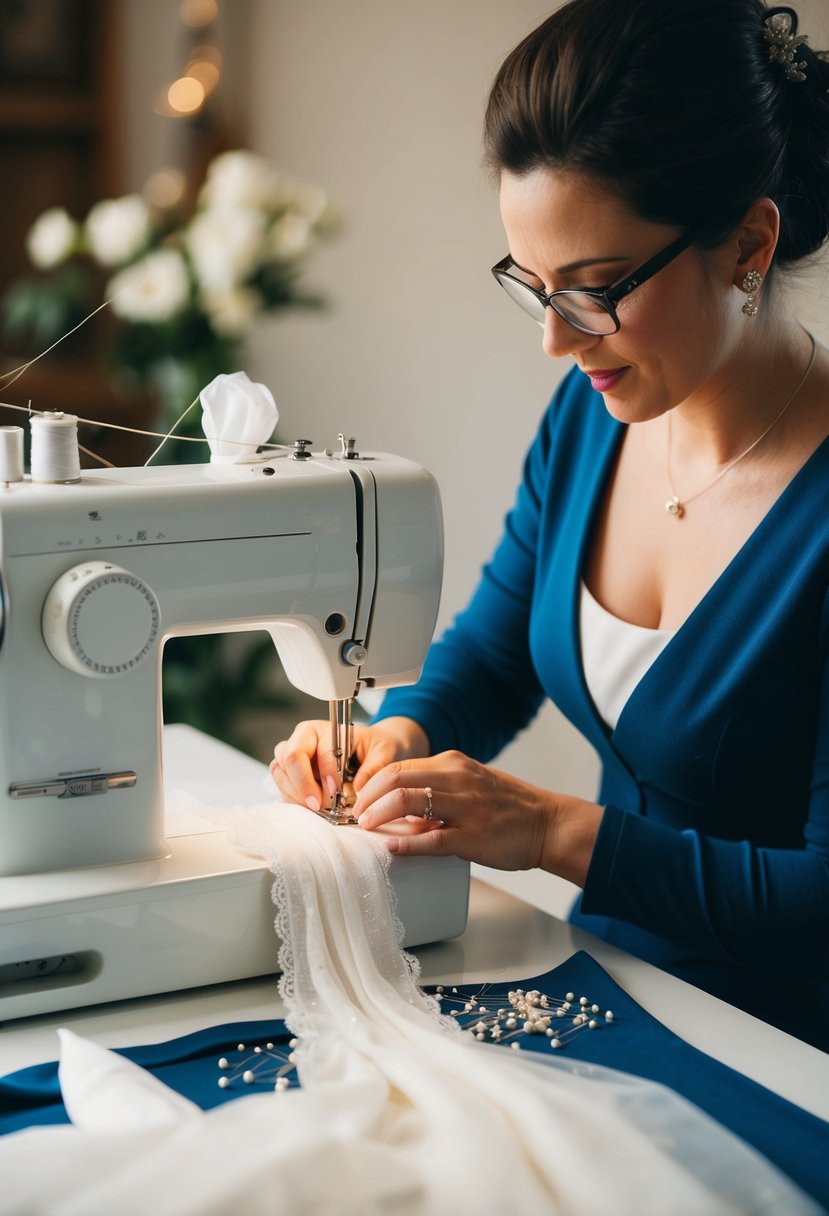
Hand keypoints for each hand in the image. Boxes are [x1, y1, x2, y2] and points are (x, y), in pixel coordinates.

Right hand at [270, 716, 428, 812]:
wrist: (369, 750)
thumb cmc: (374, 747)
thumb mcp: (384, 751)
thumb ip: (375, 767)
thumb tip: (358, 787)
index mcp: (325, 729)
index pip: (318, 750)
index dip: (326, 773)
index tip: (336, 792)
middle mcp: (303, 738)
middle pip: (291, 759)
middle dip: (303, 785)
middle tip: (319, 805)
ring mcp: (292, 755)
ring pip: (281, 773)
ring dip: (297, 794)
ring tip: (318, 808)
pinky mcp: (289, 773)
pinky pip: (282, 786)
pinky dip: (294, 799)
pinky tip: (312, 806)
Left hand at [353, 750, 553, 870]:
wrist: (547, 824)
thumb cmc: (509, 806)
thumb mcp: (471, 783)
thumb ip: (438, 788)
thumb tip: (400, 806)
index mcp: (454, 764)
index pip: (399, 766)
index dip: (372, 783)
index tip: (359, 798)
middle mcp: (457, 779)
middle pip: (396, 778)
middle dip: (368, 797)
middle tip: (355, 814)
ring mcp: (466, 807)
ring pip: (408, 802)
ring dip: (380, 815)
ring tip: (365, 827)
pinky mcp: (473, 837)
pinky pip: (433, 839)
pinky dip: (407, 844)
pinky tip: (393, 848)